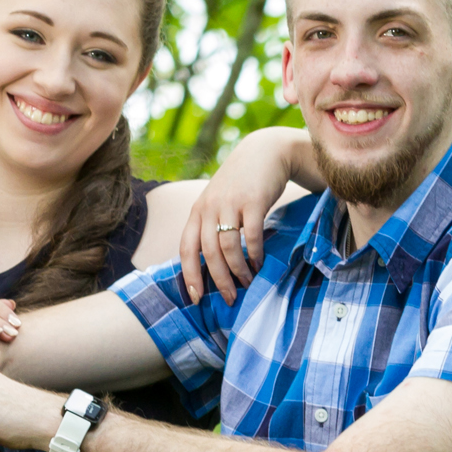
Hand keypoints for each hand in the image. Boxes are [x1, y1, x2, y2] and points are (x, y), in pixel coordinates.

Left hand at [179, 126, 310, 303]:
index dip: (189, 275)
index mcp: (197, 211)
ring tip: (248, 282)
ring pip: (229, 247)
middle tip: (230, 298)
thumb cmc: (240, 184)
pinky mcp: (253, 201)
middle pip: (208, 253)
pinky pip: (252, 235)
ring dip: (238, 270)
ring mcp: (231, 203)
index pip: (187, 249)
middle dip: (219, 280)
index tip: (196, 298)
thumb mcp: (217, 202)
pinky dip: (255, 253)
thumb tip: (209, 264)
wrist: (264, 152)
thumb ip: (210, 226)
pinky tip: (259, 263)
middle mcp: (210, 207)